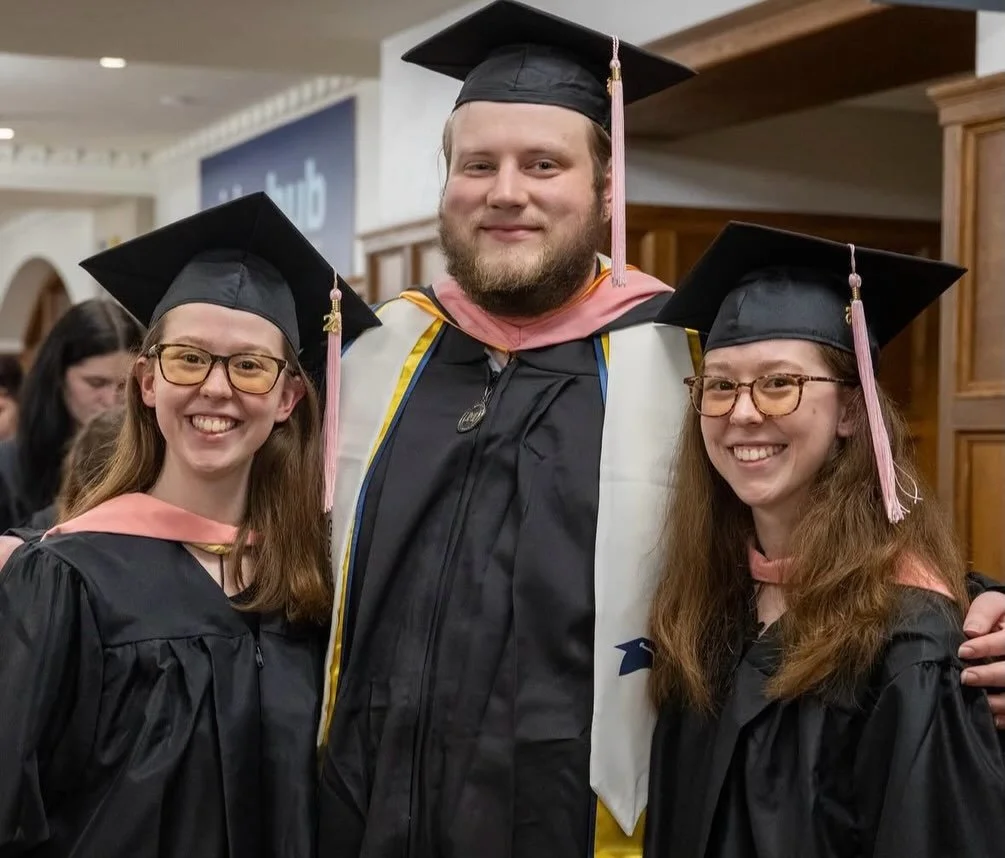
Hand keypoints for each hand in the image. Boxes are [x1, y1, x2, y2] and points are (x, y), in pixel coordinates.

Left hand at [959, 591, 1004, 726]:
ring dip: (1002, 701)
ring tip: (980, 700)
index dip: (986, 646)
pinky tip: (993, 717)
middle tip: (966, 677)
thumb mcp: (994, 605)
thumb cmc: (1000, 616)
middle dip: (991, 675)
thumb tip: (971, 632)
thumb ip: (984, 613)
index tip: (963, 651)